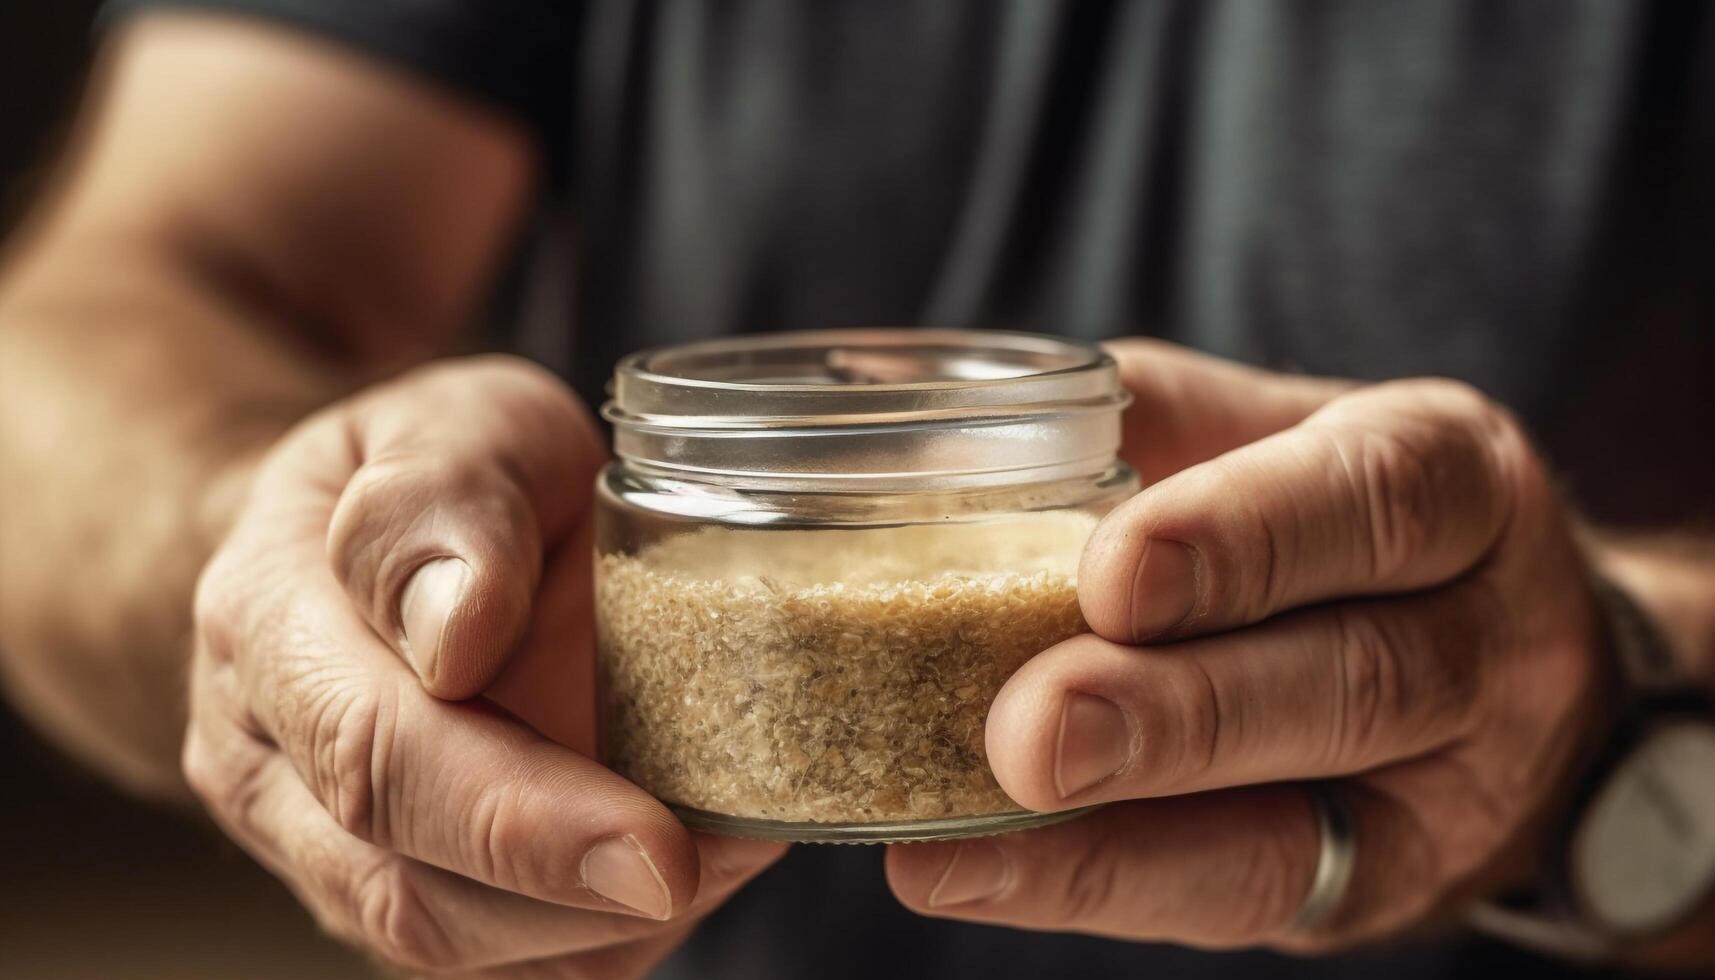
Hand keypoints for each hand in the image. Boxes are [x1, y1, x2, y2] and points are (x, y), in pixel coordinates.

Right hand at [184, 357, 783, 977]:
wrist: (363, 534)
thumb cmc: (431, 469)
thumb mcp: (450, 422)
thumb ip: (443, 496)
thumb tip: (458, 628)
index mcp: (270, 624)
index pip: (376, 753)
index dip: (518, 818)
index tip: (653, 845)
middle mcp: (268, 762)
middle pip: (404, 886)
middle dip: (571, 897)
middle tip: (716, 863)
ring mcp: (320, 844)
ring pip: (450, 945)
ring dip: (597, 924)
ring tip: (725, 847)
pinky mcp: (393, 890)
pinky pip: (497, 958)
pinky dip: (598, 934)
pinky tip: (686, 865)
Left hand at [887, 340, 1604, 950]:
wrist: (1508, 658)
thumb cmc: (1344, 516)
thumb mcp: (1289, 433)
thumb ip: (1152, 416)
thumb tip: (924, 411)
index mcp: (1459, 483)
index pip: (1374, 502)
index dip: (1244, 540)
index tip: (1113, 573)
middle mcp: (1490, 641)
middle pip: (1348, 681)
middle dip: (1174, 714)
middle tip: (1028, 728)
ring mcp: (1450, 791)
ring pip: (1296, 821)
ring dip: (1117, 832)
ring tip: (969, 822)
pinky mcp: (1380, 888)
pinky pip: (1245, 897)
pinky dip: (1100, 887)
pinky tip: (975, 871)